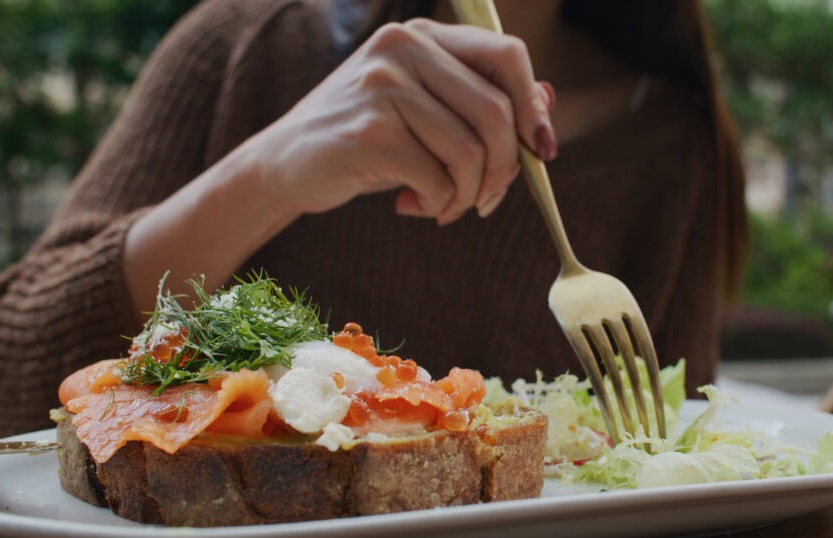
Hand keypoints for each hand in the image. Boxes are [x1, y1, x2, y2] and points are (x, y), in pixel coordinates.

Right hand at [242, 18, 556, 224]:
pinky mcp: (369, 132)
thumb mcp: (426, 112)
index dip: (534, 108)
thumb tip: (547, 102)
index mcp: (422, 36)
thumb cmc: (368, 140)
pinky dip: (438, 206)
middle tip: (487, 200)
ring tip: (446, 208)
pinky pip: (437, 180)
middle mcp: (403, 48)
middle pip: (495, 112)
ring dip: (468, 196)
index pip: (507, 57)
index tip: (544, 150)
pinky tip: (412, 207)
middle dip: (505, 170)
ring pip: (471, 152)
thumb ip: (481, 102)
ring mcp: (383, 87)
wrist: (285, 164)